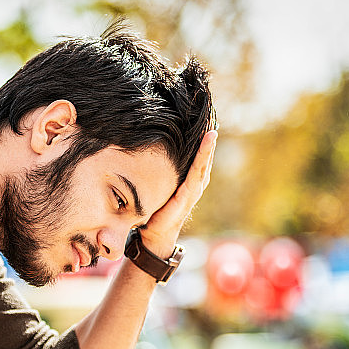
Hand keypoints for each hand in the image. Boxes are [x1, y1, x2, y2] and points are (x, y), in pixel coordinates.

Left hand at [139, 129, 217, 256]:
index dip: (198, 138)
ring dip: (208, 142)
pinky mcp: (190, 192)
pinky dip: (204, 153)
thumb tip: (137, 151)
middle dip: (206, 136)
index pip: (194, 154)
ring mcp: (194, 187)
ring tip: (212, 124)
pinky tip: (208, 139)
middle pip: (203, 154)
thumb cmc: (153, 211)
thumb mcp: (155, 187)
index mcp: (186, 179)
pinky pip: (198, 168)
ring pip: (204, 159)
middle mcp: (194, 182)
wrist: (155, 235)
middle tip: (210, 113)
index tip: (201, 118)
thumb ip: (155, 173)